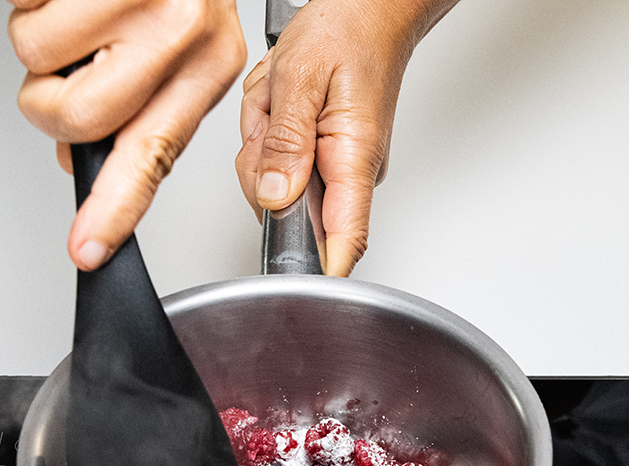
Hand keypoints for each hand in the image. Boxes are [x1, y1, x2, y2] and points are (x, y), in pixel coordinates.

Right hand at [8, 0, 246, 269]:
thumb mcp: (175, 43)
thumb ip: (135, 110)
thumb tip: (83, 159)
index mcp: (208, 64)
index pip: (154, 156)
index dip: (114, 207)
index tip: (88, 249)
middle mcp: (182, 32)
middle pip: (76, 119)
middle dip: (46, 97)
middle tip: (67, 61)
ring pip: (36, 62)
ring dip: (35, 36)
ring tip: (73, 5)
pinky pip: (23, 12)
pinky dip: (25, 0)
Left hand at [235, 0, 457, 275]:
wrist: (368, 9)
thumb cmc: (348, 30)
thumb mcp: (301, 78)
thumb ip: (285, 141)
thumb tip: (275, 195)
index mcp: (353, 160)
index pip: (343, 242)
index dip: (315, 270)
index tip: (286, 276)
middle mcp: (349, 172)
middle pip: (287, 212)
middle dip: (260, 169)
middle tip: (271, 117)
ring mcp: (334, 166)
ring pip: (271, 184)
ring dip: (260, 140)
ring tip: (280, 99)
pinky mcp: (319, 156)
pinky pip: (274, 162)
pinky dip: (266, 132)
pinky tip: (280, 103)